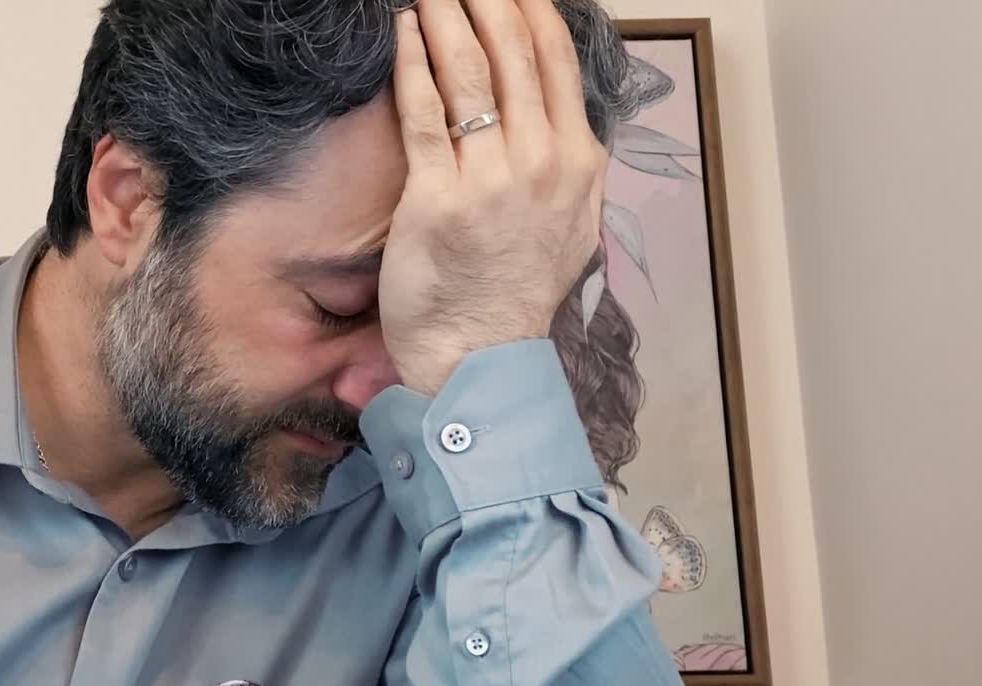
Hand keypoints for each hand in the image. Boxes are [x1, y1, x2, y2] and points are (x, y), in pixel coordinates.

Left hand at [378, 0, 608, 394]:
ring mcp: (491, 179)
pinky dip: (414, 64)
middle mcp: (542, 162)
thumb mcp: (569, 223)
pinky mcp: (436, 198)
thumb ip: (568, 167)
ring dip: (446, 19)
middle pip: (515, 55)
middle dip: (487, 2)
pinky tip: (404, 32)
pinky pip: (425, 113)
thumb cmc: (513, 291)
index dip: (531, 13)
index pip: (556, 64)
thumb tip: (562, 124)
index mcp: (577, 162)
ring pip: (470, 74)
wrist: (480, 353)